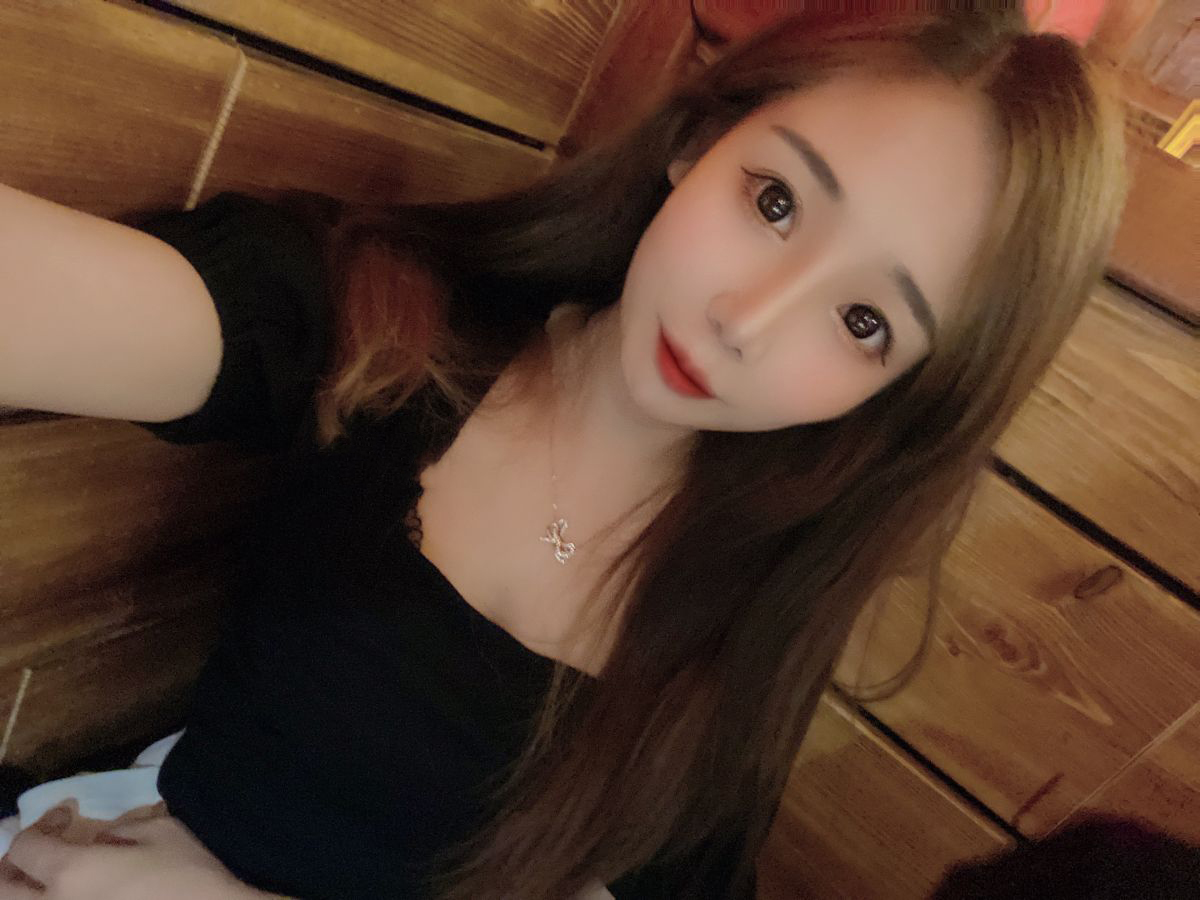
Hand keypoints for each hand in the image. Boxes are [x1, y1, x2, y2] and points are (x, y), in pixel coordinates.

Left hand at [0, 802, 275, 898]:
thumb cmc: (188, 873)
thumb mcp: (159, 831)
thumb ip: (119, 831)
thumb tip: (102, 843)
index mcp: (71, 873)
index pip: (26, 846)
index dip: (43, 824)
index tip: (68, 814)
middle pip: (6, 888)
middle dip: (15, 862)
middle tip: (42, 847)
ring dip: (29, 891)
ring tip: (55, 876)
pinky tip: (82, 894)